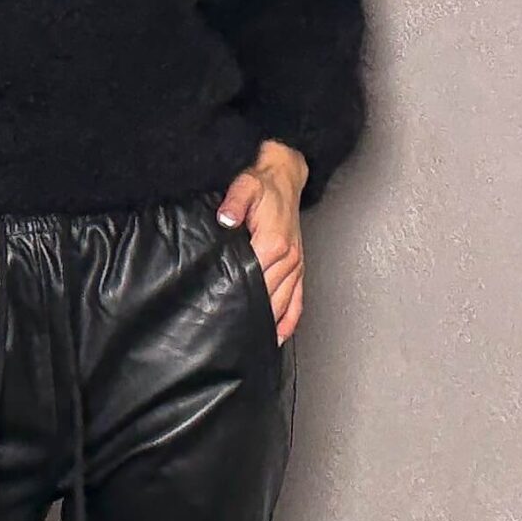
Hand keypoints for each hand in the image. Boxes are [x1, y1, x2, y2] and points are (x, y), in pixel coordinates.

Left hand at [216, 139, 308, 345]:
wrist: (284, 177)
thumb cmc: (263, 184)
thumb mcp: (245, 187)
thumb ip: (234, 204)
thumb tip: (225, 219)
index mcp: (273, 244)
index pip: (253, 280)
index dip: (237, 297)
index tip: (222, 315)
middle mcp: (288, 259)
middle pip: (267, 297)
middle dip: (249, 316)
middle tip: (229, 338)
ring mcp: (296, 266)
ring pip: (282, 304)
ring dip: (268, 323)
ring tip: (249, 344)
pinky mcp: (299, 268)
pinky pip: (298, 301)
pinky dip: (289, 321)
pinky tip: (277, 336)